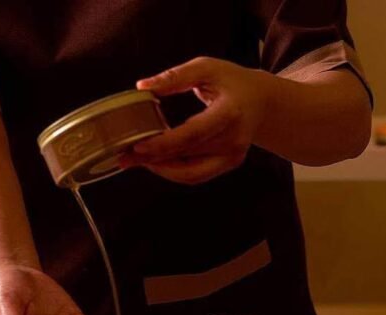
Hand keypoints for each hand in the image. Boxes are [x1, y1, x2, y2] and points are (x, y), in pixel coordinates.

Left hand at [120, 57, 268, 183]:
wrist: (262, 102)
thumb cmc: (232, 81)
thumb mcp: (206, 68)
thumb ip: (175, 77)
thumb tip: (143, 87)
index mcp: (230, 114)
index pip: (194, 134)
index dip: (165, 144)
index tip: (138, 146)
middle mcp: (234, 141)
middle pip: (188, 156)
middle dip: (153, 159)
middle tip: (123, 157)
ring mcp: (232, 157)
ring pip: (191, 173)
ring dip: (161, 170)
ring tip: (135, 161)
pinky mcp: (228, 165)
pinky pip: (196, 175)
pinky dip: (173, 171)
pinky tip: (154, 162)